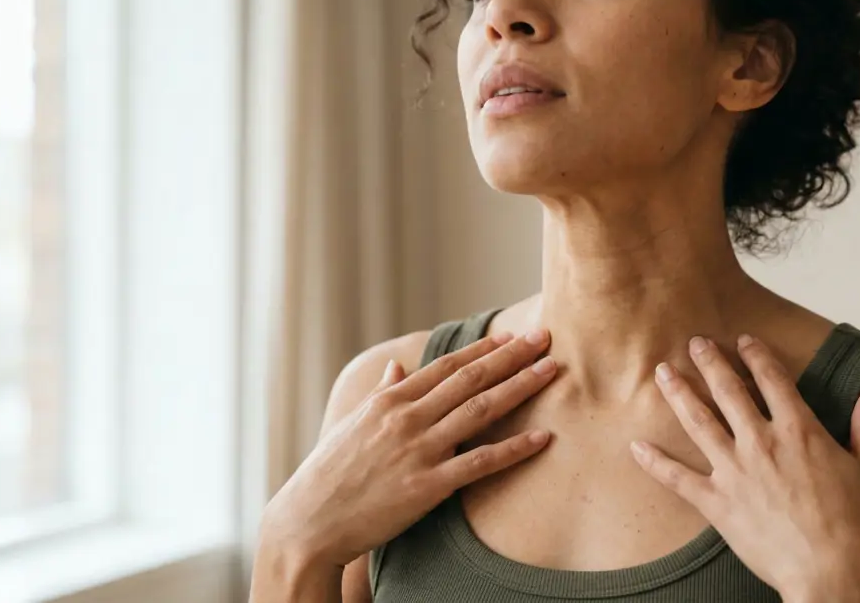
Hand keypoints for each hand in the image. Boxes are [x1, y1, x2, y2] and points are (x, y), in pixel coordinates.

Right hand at [261, 329, 557, 569]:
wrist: (307, 523)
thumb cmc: (329, 474)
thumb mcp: (352, 424)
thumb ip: (380, 393)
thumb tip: (397, 366)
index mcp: (389, 400)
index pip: (446, 366)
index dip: (483, 349)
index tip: (512, 336)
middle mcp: (406, 418)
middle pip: (470, 379)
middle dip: (512, 356)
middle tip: (545, 338)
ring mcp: (418, 450)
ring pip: (480, 410)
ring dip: (520, 387)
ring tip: (551, 371)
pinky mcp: (427, 486)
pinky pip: (480, 463)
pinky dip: (514, 448)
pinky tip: (542, 437)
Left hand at [630, 334, 859, 600]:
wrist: (832, 574)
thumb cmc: (858, 526)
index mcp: (799, 430)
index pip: (772, 379)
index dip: (756, 354)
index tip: (744, 340)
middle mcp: (761, 442)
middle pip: (728, 390)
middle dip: (710, 362)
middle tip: (695, 343)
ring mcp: (734, 471)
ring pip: (698, 422)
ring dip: (679, 394)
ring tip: (663, 372)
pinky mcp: (716, 504)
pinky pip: (677, 478)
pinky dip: (655, 462)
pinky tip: (636, 447)